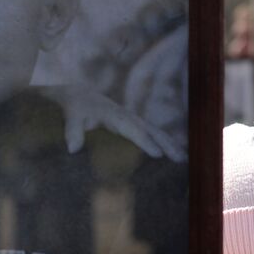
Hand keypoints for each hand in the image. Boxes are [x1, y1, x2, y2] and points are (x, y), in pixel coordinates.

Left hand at [45, 83, 186, 160]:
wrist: (79, 94)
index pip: (133, 129)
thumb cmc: (75, 107)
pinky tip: (176, 153)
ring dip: (171, 144)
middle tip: (179, 158)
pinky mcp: (134, 123)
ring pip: (156, 131)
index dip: (145, 141)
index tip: (157, 154)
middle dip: (166, 144)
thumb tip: (73, 150)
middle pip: (151, 130)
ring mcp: (133, 119)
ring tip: (183, 159)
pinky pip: (153, 132)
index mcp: (115, 114)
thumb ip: (72, 131)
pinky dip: (166, 142)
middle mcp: (128, 115)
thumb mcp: (70, 116)